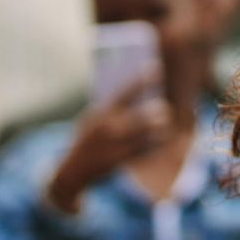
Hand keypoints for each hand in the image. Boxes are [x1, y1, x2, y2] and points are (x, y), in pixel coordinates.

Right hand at [47, 72, 169, 212]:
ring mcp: (112, 146)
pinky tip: (162, 141)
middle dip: (152, 112)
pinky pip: (142, 152)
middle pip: (137, 117)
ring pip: (143, 136)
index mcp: (100, 113)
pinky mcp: (119, 161)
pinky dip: (153, 146)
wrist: (72, 171)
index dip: (140, 80)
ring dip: (158, 131)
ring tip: (167, 125)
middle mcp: (106, 128)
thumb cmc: (88, 139)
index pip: (123, 92)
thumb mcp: (92, 120)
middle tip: (166, 107)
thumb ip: (111, 107)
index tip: (156, 69)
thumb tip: (138, 92)